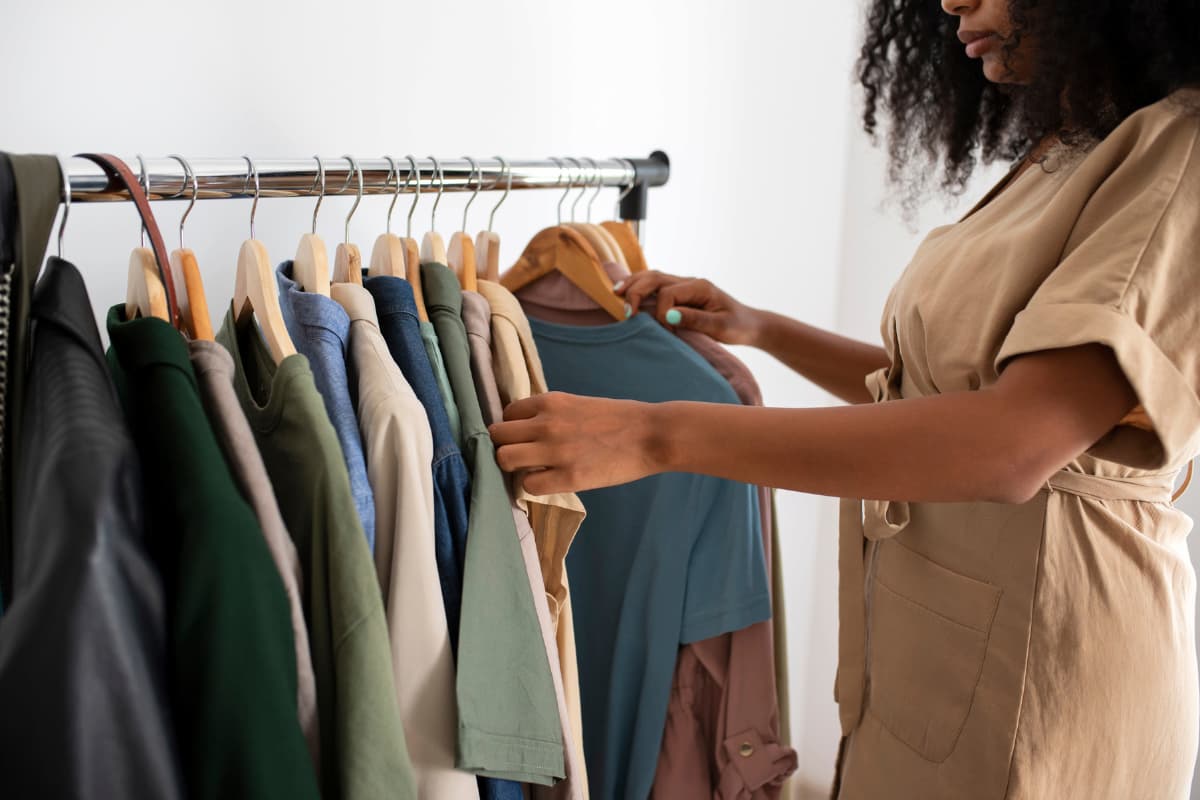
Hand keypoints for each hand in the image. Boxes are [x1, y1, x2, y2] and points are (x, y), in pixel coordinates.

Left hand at [489, 392, 662, 494]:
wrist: (651, 434)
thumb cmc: (620, 418)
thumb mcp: (579, 403)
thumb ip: (552, 413)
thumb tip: (528, 428)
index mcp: (550, 401)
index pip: (507, 414)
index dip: (512, 428)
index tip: (523, 438)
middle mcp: (546, 423)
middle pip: (497, 435)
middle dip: (505, 446)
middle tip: (520, 456)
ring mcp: (555, 451)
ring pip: (504, 459)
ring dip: (513, 466)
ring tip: (530, 470)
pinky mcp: (568, 477)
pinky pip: (528, 485)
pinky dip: (532, 485)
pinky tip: (547, 481)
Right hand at [615, 271, 762, 345]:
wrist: (749, 324)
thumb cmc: (737, 326)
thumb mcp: (720, 327)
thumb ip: (695, 320)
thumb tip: (669, 316)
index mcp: (699, 286)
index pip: (669, 293)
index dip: (662, 312)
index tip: (667, 331)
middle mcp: (689, 282)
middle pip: (655, 277)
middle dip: (637, 291)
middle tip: (626, 312)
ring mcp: (684, 286)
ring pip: (652, 277)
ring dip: (634, 285)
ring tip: (615, 293)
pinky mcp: (680, 294)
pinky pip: (656, 286)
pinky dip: (639, 287)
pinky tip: (626, 292)